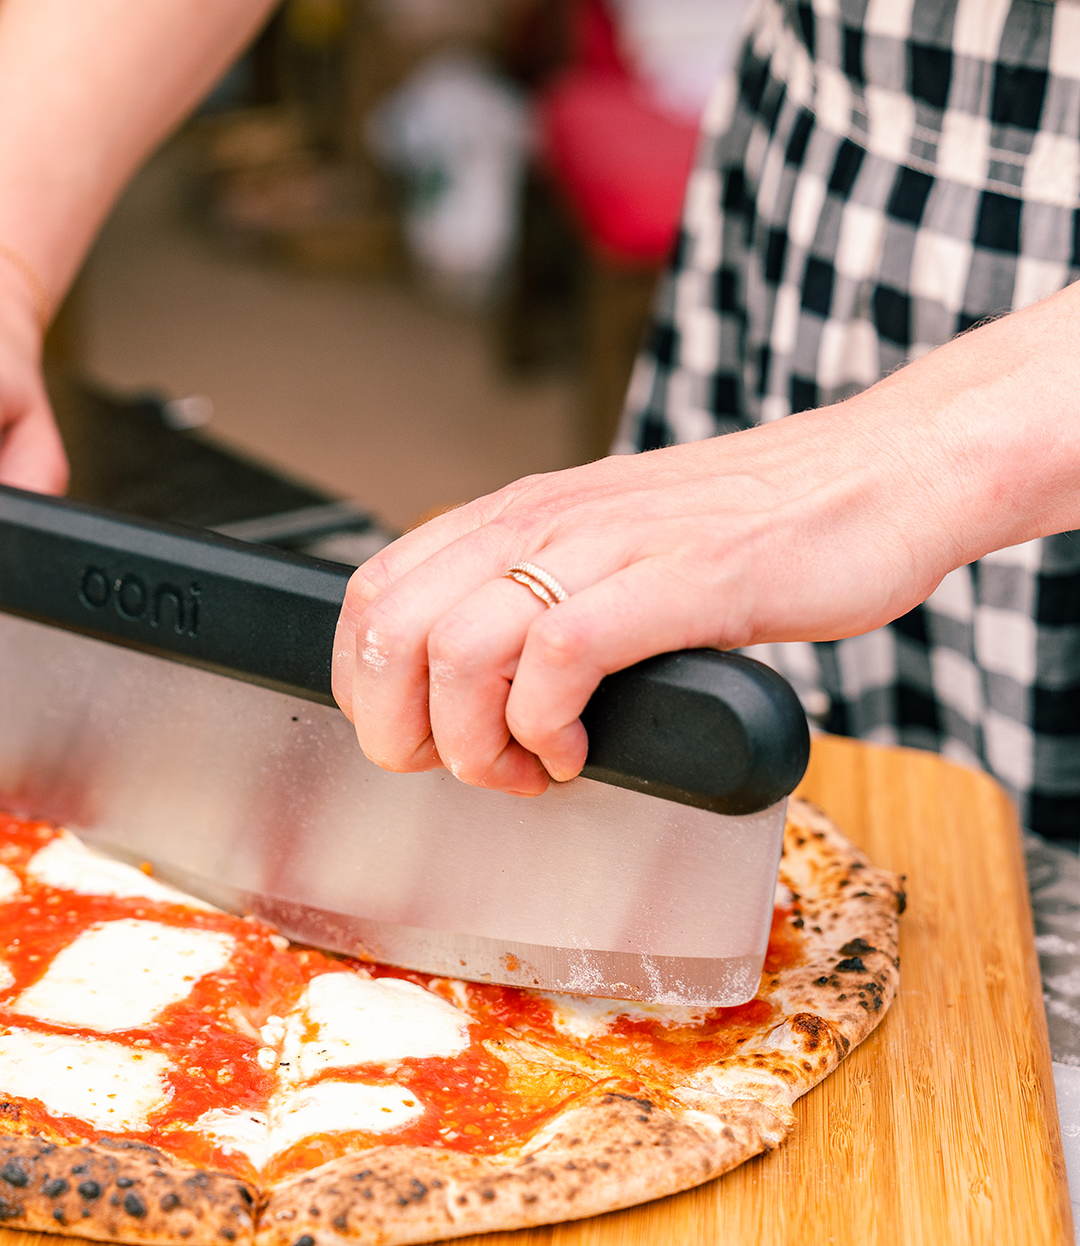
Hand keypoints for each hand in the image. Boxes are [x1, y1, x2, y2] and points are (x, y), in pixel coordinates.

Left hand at [331, 384, 970, 795]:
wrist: (881, 477)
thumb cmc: (748, 530)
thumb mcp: (608, 554)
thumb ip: (536, 599)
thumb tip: (468, 687)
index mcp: (519, 515)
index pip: (373, 594)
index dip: (365, 686)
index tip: (413, 739)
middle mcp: (546, 521)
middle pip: (393, 630)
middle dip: (403, 729)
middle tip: (461, 767)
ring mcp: (611, 546)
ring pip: (462, 649)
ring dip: (477, 743)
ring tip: (530, 768)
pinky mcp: (682, 580)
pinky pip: (561, 657)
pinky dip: (549, 727)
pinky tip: (581, 749)